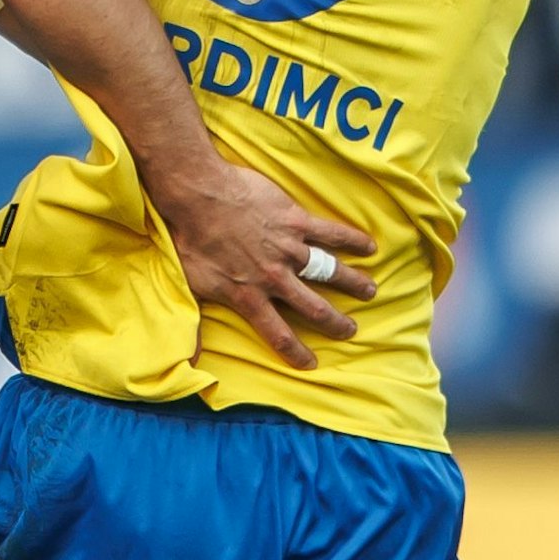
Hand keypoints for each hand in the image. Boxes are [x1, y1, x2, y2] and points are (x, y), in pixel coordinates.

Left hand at [163, 161, 377, 370]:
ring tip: (370, 290)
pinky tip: (370, 246)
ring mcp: (289, 249)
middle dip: (336, 322)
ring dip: (353, 283)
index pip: (279, 334)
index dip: (297, 353)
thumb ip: (195, 328)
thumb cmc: (189, 239)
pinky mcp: (296, 221)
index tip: (312, 364)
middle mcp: (275, 278)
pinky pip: (332, 233)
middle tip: (351, 329)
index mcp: (250, 296)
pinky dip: (353, 240)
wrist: (199, 196)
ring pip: (330, 271)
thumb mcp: (189, 288)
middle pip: (315, 308)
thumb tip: (192, 363)